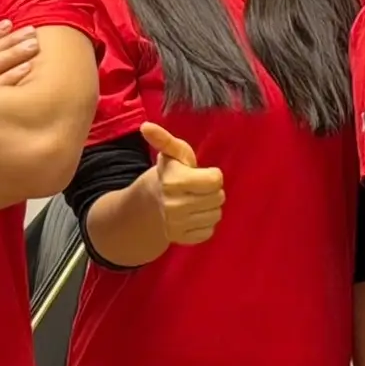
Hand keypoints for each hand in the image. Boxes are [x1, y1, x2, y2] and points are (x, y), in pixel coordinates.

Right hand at [137, 122, 225, 246]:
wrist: (149, 205)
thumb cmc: (169, 173)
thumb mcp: (171, 154)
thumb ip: (163, 139)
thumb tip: (146, 126)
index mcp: (172, 182)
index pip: (216, 180)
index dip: (211, 175)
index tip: (200, 174)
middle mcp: (173, 205)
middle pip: (218, 198)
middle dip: (211, 191)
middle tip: (197, 188)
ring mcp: (176, 225)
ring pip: (216, 215)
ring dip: (210, 207)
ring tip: (195, 200)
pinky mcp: (181, 239)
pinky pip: (209, 231)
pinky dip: (205, 223)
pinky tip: (193, 215)